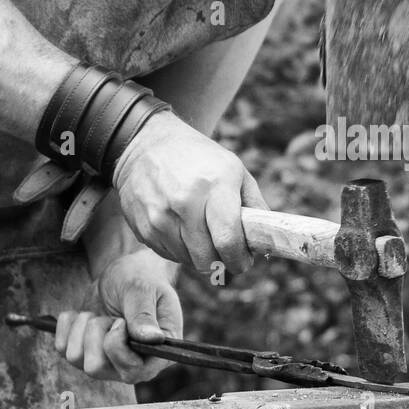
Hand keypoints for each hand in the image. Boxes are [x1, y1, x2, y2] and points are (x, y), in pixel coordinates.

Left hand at [54, 249, 182, 382]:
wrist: (122, 274)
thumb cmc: (140, 278)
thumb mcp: (143, 289)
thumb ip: (144, 314)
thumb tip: (152, 339)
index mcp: (157, 353)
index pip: (134, 371)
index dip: (117, 347)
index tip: (118, 321)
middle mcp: (133, 365)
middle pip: (96, 367)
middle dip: (95, 333)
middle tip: (111, 316)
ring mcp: (107, 363)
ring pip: (75, 359)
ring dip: (84, 327)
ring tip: (100, 314)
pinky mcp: (85, 354)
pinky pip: (62, 348)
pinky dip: (69, 325)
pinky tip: (86, 315)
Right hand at [111, 111, 266, 273]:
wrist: (146, 145)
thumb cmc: (199, 158)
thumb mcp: (235, 170)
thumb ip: (255, 206)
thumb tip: (266, 242)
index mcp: (214, 186)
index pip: (228, 240)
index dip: (239, 260)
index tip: (244, 262)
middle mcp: (185, 202)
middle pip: (207, 258)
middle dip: (222, 263)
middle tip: (227, 255)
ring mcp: (160, 216)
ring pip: (188, 260)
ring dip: (200, 257)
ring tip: (203, 236)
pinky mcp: (143, 227)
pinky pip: (168, 255)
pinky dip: (180, 251)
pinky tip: (182, 230)